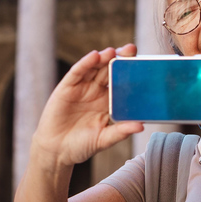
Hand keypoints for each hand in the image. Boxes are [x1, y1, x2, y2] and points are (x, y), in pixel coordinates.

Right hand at [32, 44, 143, 167]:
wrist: (57, 151)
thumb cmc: (82, 146)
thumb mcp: (104, 139)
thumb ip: (121, 131)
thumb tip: (141, 126)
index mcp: (109, 102)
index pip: (122, 82)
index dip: (131, 72)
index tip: (144, 64)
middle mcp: (96, 91)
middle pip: (110, 70)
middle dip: (120, 59)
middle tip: (131, 49)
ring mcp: (82, 88)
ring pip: (95, 68)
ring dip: (104, 57)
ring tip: (113, 51)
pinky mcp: (67, 87)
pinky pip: (77, 72)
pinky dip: (85, 63)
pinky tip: (94, 56)